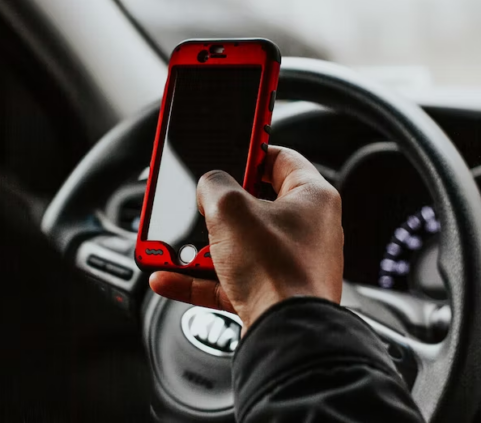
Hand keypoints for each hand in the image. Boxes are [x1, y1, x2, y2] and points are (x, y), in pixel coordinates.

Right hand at [149, 146, 343, 331]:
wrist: (285, 335)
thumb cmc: (278, 272)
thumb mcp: (230, 210)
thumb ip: (213, 185)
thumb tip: (208, 187)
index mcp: (312, 197)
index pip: (279, 157)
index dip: (249, 149)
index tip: (226, 145)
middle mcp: (306, 229)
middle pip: (252, 203)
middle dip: (215, 206)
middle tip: (195, 200)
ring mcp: (289, 263)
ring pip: (236, 244)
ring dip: (199, 245)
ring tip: (172, 243)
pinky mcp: (271, 293)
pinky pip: (227, 278)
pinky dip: (197, 278)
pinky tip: (168, 276)